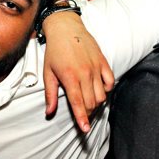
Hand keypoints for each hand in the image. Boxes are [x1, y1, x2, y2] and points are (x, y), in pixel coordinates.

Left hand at [42, 11, 114, 131]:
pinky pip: (110, 82)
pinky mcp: (103, 62)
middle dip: (87, 112)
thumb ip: (50, 94)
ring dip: (96, 103)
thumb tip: (49, 112)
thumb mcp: (48, 72)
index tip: (85, 130)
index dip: (82, 119)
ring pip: (102, 95)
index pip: (78, 104)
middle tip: (82, 114)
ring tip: (88, 102)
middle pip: (91, 102)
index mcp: (70, 77)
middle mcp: (85, 74)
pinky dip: (106, 90)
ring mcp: (96, 68)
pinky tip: (98, 89)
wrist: (66, 28)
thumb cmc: (55, 51)